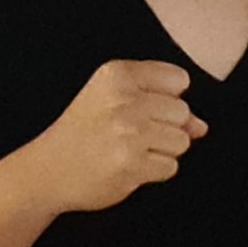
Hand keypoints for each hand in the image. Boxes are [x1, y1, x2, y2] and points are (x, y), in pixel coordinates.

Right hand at [27, 60, 206, 214]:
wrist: (45, 171)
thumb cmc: (85, 132)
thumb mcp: (114, 99)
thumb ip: (162, 102)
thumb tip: (202, 126)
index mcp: (117, 75)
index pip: (179, 80)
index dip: (165, 98)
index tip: (137, 108)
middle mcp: (122, 100)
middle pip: (183, 112)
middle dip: (165, 127)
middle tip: (129, 134)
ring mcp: (128, 133)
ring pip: (182, 141)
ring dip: (161, 151)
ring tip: (129, 150)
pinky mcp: (130, 164)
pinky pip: (170, 167)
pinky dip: (154, 172)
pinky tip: (127, 167)